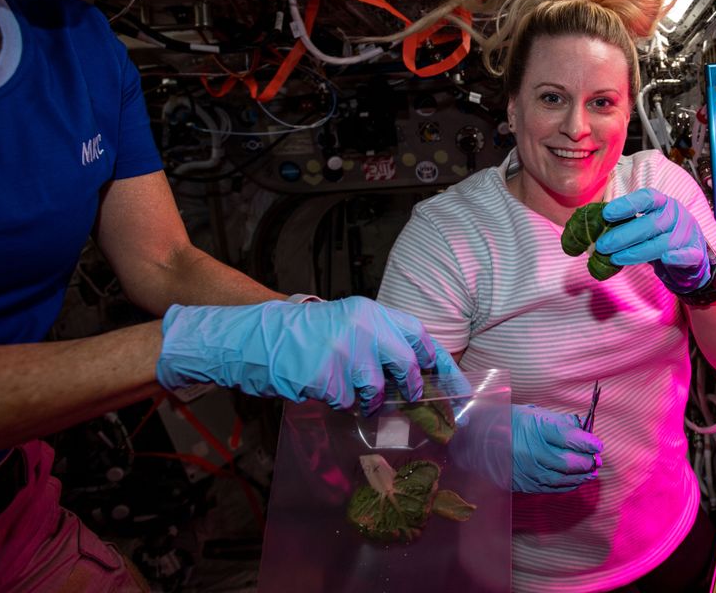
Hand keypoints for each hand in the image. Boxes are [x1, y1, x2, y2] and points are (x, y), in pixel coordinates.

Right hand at [156, 296, 445, 415]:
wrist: (257, 338)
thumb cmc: (306, 335)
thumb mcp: (349, 324)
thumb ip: (381, 341)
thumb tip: (419, 375)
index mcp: (371, 312)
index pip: (419, 335)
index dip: (441, 361)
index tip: (458, 385)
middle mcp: (362, 327)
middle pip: (405, 365)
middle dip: (411, 388)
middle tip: (411, 400)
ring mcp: (344, 352)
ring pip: (375, 390)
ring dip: (366, 400)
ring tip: (348, 391)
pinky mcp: (325, 377)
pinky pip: (346, 402)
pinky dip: (338, 402)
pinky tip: (320, 388)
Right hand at [511, 404, 601, 493]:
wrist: (479, 439)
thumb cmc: (510, 422)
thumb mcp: (535, 413)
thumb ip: (561, 422)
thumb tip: (583, 430)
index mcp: (535, 428)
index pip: (568, 438)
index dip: (587, 443)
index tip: (597, 445)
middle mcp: (531, 452)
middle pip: (567, 462)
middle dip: (587, 462)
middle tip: (597, 460)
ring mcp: (527, 470)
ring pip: (562, 478)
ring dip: (580, 476)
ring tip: (590, 471)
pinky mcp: (523, 484)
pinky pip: (551, 488)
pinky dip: (567, 485)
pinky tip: (575, 480)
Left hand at [597, 188, 712, 293]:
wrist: (690, 259)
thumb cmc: (660, 237)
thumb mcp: (646, 224)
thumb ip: (627, 223)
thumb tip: (595, 227)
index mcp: (663, 204)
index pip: (647, 198)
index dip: (627, 204)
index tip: (606, 214)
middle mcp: (676, 215)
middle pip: (651, 223)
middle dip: (624, 235)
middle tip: (602, 245)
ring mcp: (687, 234)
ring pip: (663, 243)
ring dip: (637, 252)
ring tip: (615, 259)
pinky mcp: (696, 254)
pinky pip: (688, 255)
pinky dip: (677, 257)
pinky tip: (666, 258)